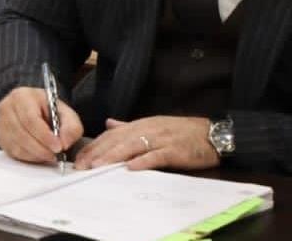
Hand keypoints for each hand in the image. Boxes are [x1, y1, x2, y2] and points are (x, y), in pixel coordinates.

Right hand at [0, 85, 83, 164]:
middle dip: (41, 148)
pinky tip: (39, 154)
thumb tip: (64, 143)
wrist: (34, 110)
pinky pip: (12, 152)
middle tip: (55, 155)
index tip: (58, 147)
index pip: (30, 118)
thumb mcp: (66, 114)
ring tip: (49, 155)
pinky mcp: (0, 137)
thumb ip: (71, 127)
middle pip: (22, 133)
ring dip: (36, 154)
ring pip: (16, 145)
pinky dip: (28, 157)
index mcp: (22, 96)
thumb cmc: (48, 111)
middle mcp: (7, 107)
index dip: (44, 136)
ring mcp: (1, 123)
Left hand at [76, 116, 217, 170]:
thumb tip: (109, 124)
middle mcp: (148, 129)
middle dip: (97, 153)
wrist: (212, 133)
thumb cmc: (182, 132)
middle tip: (81, 166)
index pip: (112, 135)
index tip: (79, 158)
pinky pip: (156, 155)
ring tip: (97, 166)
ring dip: (113, 156)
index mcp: (141, 124)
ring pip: (132, 146)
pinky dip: (143, 161)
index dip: (95, 146)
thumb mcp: (154, 125)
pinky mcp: (175, 150)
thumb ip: (130, 126)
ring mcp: (161, 138)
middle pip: (118, 140)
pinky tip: (131, 168)